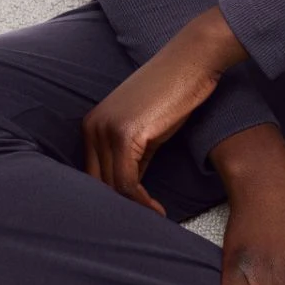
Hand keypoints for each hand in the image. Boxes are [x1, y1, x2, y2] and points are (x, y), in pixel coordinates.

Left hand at [82, 23, 225, 216]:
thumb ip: (133, 155)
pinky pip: (128, 183)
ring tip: (155, 218)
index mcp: (92, 124)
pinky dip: (142, 202)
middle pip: (98, 183)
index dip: (111, 200)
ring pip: (112, 187)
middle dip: (119, 208)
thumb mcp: (147, 127)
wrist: (192, 60)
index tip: (133, 215)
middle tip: (143, 224)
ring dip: (134, 209)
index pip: (92, 175)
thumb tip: (131, 190)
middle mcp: (92, 126)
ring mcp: (106, 130)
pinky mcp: (126, 135)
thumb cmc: (176, 89)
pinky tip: (158, 210)